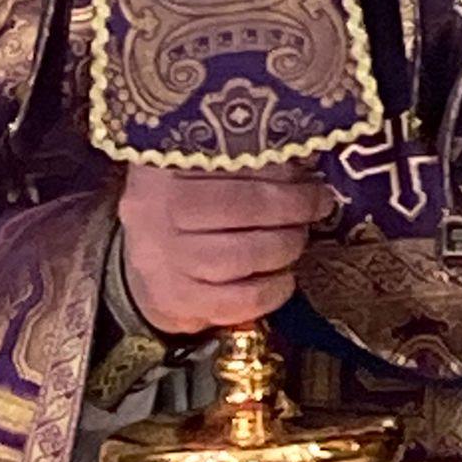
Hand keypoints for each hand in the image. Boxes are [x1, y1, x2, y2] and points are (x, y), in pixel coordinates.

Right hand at [118, 168, 333, 335]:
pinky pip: (230, 304)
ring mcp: (160, 264)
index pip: (229, 169)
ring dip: (281, 249)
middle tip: (315, 206)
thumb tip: (302, 161)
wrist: (146, 248)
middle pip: (236, 210)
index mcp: (163, 170)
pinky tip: (285, 280)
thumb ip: (244, 157)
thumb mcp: (203, 163)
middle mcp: (153, 215)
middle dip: (289, 211)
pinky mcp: (172, 304)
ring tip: (299, 238)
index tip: (312, 182)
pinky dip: (268, 293)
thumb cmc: (185, 195)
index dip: (281, 178)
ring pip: (234, 259)